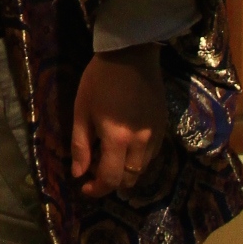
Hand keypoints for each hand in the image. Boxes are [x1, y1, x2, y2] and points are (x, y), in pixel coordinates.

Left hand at [71, 47, 168, 199]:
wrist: (132, 54)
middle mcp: (141, 142)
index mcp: (118, 139)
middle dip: (111, 182)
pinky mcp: (164, 126)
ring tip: (109, 157)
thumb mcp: (82, 111)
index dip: (97, 189)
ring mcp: (156, 135)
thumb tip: (78, 174)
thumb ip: (81, 145)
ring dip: (125, 171)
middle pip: (129, 178)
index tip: (85, 187)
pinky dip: (137, 158)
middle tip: (95, 171)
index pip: (110, 179)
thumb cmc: (100, 80)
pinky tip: (126, 146)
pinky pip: (152, 154)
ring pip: (142, 168)